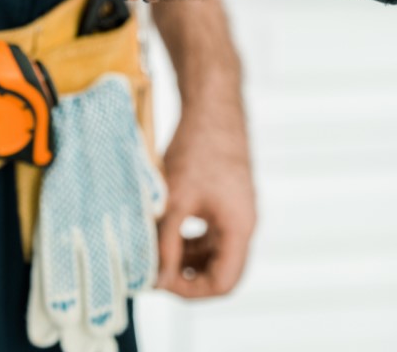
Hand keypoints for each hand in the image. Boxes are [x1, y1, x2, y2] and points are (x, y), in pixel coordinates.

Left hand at [156, 100, 255, 297]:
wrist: (212, 106)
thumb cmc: (197, 148)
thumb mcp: (174, 201)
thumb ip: (165, 243)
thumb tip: (154, 278)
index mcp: (239, 228)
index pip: (223, 283)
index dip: (189, 291)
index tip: (159, 280)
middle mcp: (244, 224)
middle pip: (220, 271)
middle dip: (185, 276)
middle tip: (152, 270)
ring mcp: (236, 212)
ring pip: (213, 253)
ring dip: (184, 258)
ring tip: (153, 250)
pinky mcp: (226, 200)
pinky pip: (210, 233)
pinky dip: (188, 239)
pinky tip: (164, 230)